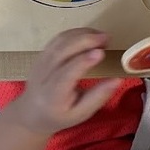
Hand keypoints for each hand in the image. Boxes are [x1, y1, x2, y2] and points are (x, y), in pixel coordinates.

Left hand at [6, 29, 122, 135]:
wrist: (32, 112)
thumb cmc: (60, 115)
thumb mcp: (81, 113)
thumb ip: (98, 97)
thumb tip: (118, 80)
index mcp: (52, 96)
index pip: (65, 75)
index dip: (83, 62)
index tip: (101, 52)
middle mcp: (43, 76)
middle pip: (61, 52)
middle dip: (84, 41)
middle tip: (106, 38)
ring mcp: (40, 62)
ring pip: (59, 41)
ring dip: (81, 34)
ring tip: (101, 36)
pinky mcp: (42, 54)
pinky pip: (57, 39)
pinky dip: (75, 33)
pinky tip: (89, 36)